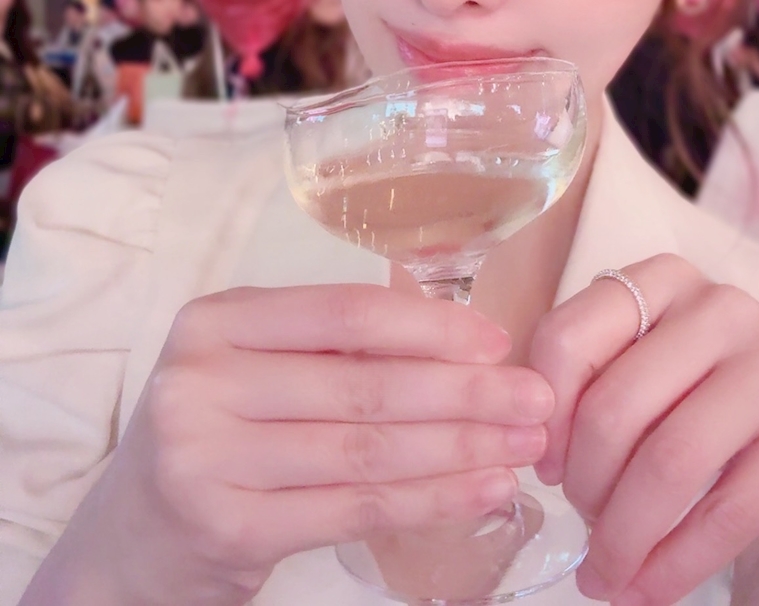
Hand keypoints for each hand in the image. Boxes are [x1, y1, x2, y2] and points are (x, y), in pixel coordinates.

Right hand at [60, 284, 553, 605]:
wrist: (129, 542)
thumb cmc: (213, 435)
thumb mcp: (251, 370)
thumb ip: (330, 349)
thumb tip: (461, 344)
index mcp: (217, 320)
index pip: (344, 311)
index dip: (430, 325)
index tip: (496, 341)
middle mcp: (203, 379)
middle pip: (364, 382)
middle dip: (464, 392)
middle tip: (535, 399)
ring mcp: (207, 455)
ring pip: (367, 448)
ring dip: (459, 447)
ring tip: (523, 446)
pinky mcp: (228, 526)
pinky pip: (355, 509)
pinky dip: (429, 500)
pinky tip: (482, 491)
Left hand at [529, 253, 758, 605]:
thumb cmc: (691, 403)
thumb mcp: (635, 371)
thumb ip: (583, 381)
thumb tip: (531, 440)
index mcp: (659, 281)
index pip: (568, 336)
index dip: (545, 414)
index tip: (545, 463)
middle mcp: (720, 307)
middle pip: (615, 406)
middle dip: (583, 485)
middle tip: (580, 520)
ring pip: (669, 461)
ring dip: (624, 535)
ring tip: (606, 569)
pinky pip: (726, 512)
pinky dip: (673, 565)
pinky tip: (646, 589)